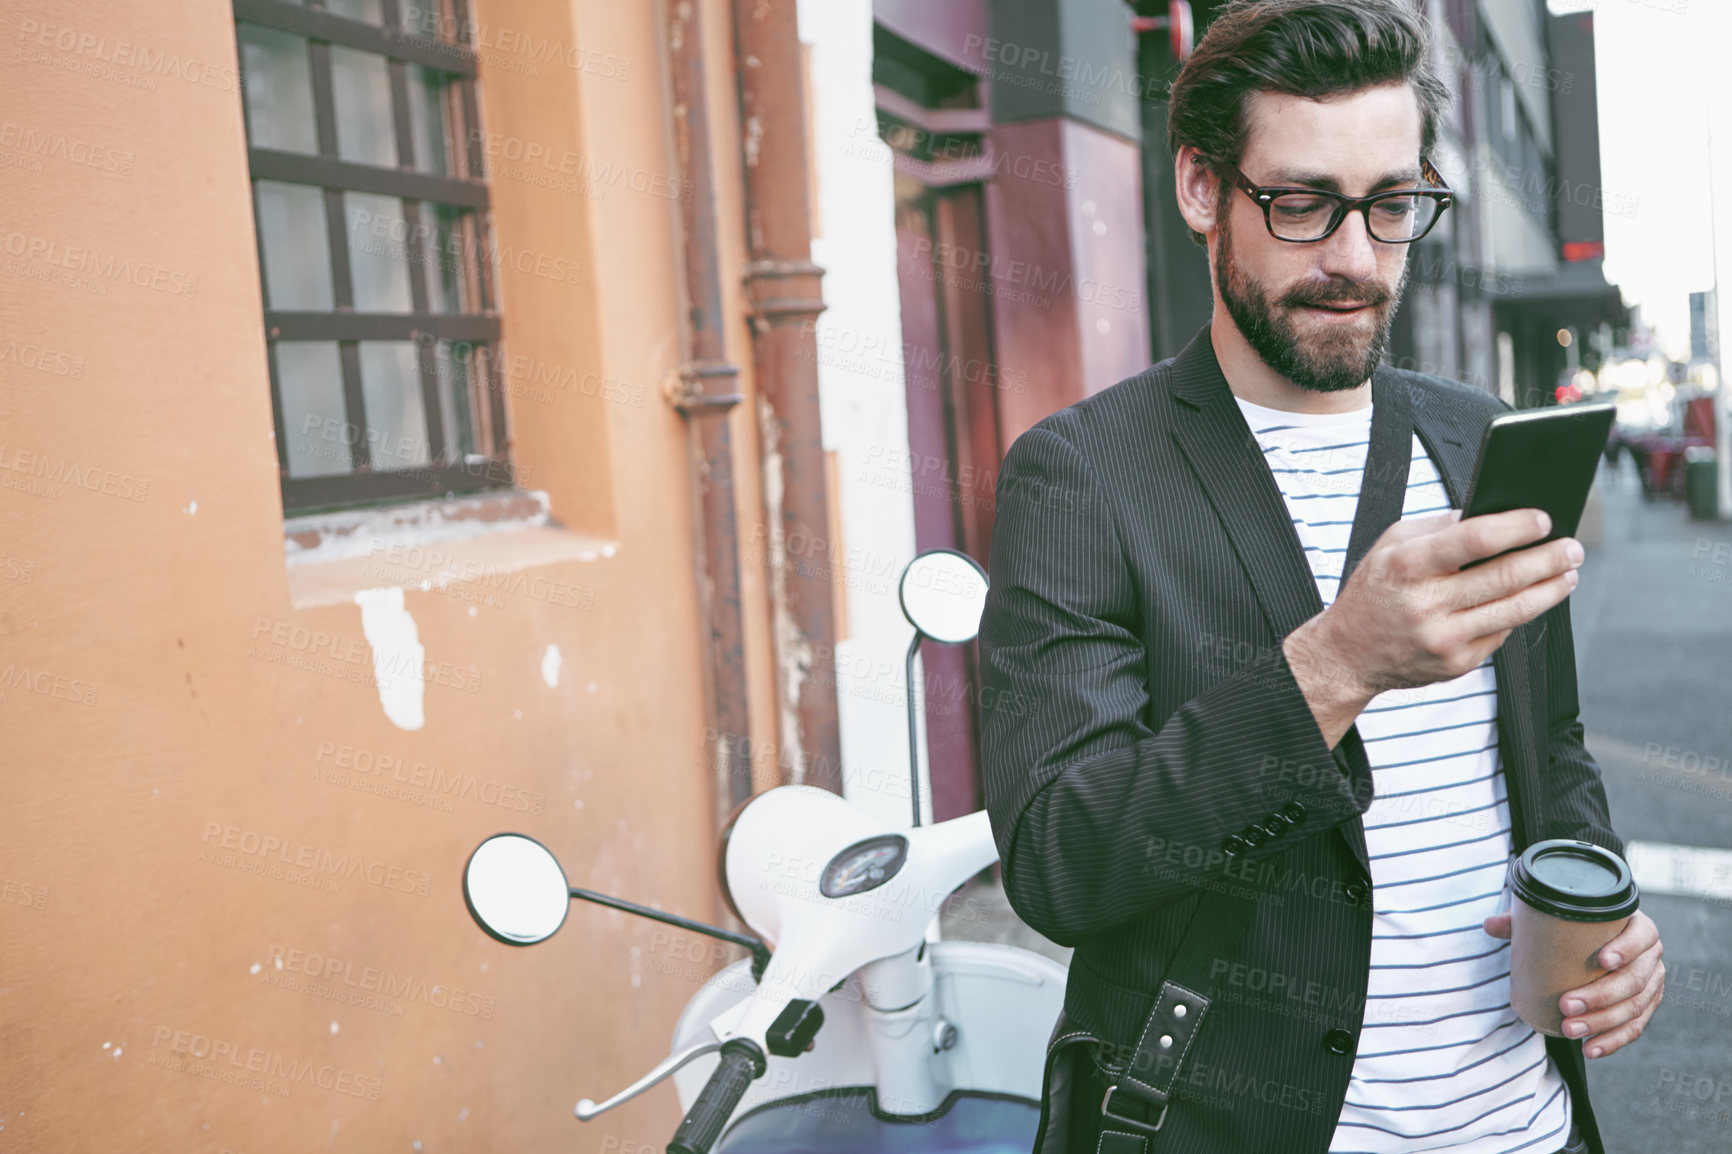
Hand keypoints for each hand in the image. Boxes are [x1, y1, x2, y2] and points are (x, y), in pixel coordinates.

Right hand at [1284, 508, 1581, 746]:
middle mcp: (1426, 605)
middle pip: (1505, 576)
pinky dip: (1520, 613)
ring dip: (1551, 588)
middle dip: (1548, 558)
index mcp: (1407, 566)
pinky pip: (1503, 633)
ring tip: (1568, 573)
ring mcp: (1444, 638)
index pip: (1474, 540)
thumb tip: (1494, 514)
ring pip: (1516, 610)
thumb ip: (1438, 527)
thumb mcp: (1390, 547)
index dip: (1516, 527)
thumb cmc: (1375, 591)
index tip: (1543, 518)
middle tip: (1572, 547)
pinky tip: (1530, 599)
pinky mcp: (1457, 663)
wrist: (1347, 655)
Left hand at [1482, 909, 1664, 1057]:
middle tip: (1567, 1005)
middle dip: (1601, 996)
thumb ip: (1522, 921)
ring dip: (1602, 1023)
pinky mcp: (1645, 1007)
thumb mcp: (1553, 919)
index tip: (1603, 960)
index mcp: (1637, 926)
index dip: (1627, 948)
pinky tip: (1592, 1049)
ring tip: (1569, 1030)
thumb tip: (1489, 925)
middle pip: (1634, 979)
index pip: (1641, 936)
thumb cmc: (1576, 928)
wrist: (1597, 943)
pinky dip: (1613, 1041)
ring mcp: (1651, 983)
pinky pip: (1635, 1028)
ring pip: (1634, 1008)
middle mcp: (1650, 955)